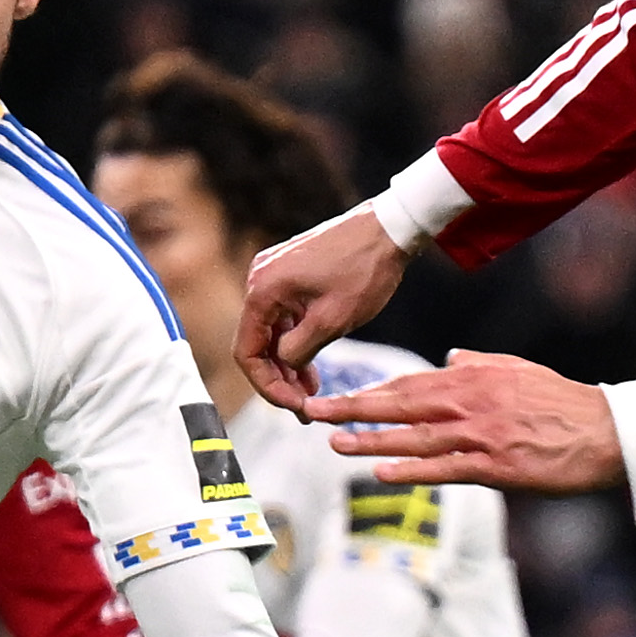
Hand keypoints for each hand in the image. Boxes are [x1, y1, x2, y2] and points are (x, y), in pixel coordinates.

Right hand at [238, 213, 412, 413]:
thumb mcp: (332, 321)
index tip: (293, 406)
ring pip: (271, 332)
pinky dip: (295, 342)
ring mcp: (274, 274)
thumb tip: (284, 367)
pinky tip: (311, 366)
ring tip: (311, 392)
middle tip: (304, 408)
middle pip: (256, 343)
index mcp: (263, 290)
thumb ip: (299, 350)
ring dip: (287, 363)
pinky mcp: (290, 274)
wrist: (388, 228)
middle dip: (278, 378)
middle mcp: (260, 279)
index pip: (247, 352)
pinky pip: (283, 317)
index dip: (266, 385)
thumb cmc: (364, 270)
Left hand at [320, 352, 621, 496]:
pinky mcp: (496, 466)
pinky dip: (411, 470)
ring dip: (371, 440)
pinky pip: (444, 468)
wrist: (608, 433)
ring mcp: (481, 435)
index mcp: (474, 377)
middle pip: (401, 405)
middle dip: (354, 409)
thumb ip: (479, 363)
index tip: (339, 398)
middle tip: (315, 412)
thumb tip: (448, 357)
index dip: (372, 392)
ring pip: (414, 437)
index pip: (411, 383)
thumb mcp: (518, 370)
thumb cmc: (564, 402)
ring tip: (334, 444)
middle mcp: (471, 402)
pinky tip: (381, 471)